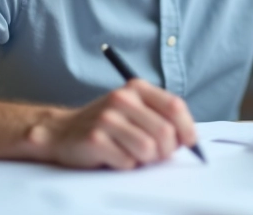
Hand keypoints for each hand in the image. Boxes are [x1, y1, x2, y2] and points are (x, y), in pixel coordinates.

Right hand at [28, 79, 196, 169]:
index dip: (187, 129)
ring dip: (145, 160)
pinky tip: (114, 156)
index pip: (175, 106)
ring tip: (132, 154)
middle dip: (166, 151)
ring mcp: (107, 118)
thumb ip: (161, 117)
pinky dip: (126, 165)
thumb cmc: (108, 124)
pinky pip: (128, 162)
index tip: (187, 143)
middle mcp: (122, 98)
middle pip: (165, 132)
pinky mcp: (95, 139)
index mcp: (136, 88)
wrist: (62, 131)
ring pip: (148, 150)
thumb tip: (191, 140)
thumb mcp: (135, 110)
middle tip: (155, 155)